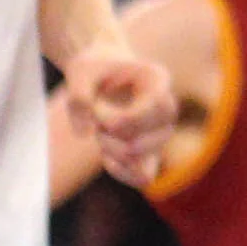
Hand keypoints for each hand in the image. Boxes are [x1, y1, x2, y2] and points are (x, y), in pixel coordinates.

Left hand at [62, 47, 179, 187]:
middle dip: (117, 135)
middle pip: (155, 135)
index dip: (127, 118)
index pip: (156, 106)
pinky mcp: (149, 151)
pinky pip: (144, 176)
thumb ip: (79, 96)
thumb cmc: (92, 69)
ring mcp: (160, 131)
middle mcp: (166, 106)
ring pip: (147, 159)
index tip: (100, 115)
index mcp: (157, 79)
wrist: (99, 73)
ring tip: (100, 137)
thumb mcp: (80, 72)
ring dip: (116, 153)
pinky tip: (106, 156)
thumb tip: (85, 134)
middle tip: (97, 122)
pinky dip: (121, 171)